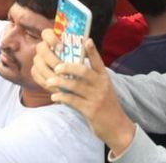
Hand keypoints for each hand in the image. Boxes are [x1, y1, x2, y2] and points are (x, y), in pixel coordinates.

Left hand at [33, 31, 136, 155]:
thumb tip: (73, 69)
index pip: (98, 61)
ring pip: (75, 86)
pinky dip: (62, 97)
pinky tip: (54, 96)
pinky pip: (73, 101)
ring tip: (49, 81)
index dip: (92, 50)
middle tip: (56, 67)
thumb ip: (92, 79)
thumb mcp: (103, 88)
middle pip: (84, 71)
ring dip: (60, 83)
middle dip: (68, 68)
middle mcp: (101, 85)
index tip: (86, 40)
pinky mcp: (91, 110)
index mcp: (104, 78)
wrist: (116, 126)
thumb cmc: (105, 105)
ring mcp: (96, 98)